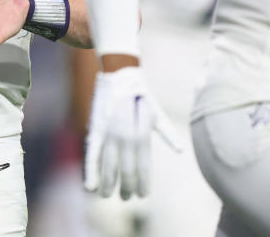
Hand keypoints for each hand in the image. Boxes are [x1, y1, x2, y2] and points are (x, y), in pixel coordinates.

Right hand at [83, 66, 180, 198]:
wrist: (119, 72)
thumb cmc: (140, 92)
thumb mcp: (155, 111)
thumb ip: (166, 132)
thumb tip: (180, 150)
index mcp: (141, 133)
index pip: (142, 166)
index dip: (143, 182)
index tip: (143, 194)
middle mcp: (125, 136)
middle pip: (125, 170)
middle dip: (126, 186)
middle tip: (127, 198)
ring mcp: (109, 133)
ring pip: (108, 165)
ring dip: (108, 183)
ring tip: (108, 196)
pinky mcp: (95, 128)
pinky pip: (91, 153)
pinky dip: (90, 170)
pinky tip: (90, 186)